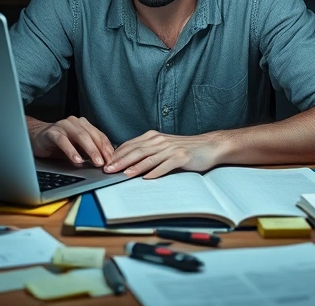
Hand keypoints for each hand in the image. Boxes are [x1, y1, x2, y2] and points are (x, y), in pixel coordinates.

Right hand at [29, 116, 114, 166]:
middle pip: (92, 136)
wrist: (37, 137)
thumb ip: (90, 151)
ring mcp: (63, 126)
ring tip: (96, 162)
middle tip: (106, 163)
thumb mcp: (78, 147)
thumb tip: (106, 162)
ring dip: (90, 150)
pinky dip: (71, 151)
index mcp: (84, 125)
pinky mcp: (52, 133)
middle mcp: (75, 123)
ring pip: (80, 137)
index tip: (114, 161)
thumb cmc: (60, 143)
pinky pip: (63, 141)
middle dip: (101, 150)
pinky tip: (76, 160)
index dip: (108, 149)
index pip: (100, 136)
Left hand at [104, 130, 225, 178]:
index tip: (106, 163)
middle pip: (136, 151)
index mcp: (153, 137)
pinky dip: (155, 172)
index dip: (117, 154)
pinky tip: (147, 178)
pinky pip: (166, 165)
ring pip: (149, 158)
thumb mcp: (163, 146)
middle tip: (108, 170)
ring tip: (124, 174)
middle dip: (120, 161)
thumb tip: (128, 162)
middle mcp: (160, 141)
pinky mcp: (181, 157)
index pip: (131, 145)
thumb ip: (148, 151)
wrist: (208, 146)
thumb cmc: (185, 148)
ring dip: (135, 167)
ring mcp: (171, 148)